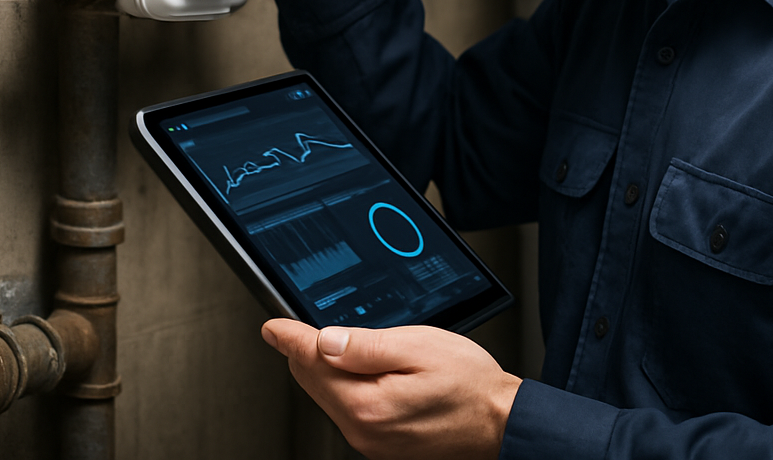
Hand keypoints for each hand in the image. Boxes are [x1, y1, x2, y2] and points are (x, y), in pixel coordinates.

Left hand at [262, 319, 521, 459]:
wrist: (500, 423)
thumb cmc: (468, 384)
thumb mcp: (418, 346)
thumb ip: (367, 345)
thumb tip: (323, 340)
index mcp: (367, 402)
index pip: (312, 362)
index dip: (290, 337)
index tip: (272, 326)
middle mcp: (363, 429)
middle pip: (313, 383)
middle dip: (303, 351)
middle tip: (294, 327)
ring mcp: (372, 441)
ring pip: (329, 397)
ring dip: (324, 369)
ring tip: (328, 341)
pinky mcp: (382, 445)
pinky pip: (349, 410)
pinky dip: (344, 386)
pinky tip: (356, 369)